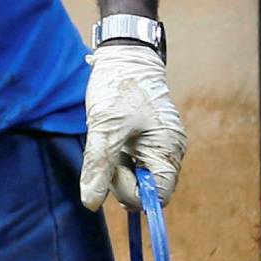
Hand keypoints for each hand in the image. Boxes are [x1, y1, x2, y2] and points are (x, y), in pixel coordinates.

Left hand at [81, 43, 185, 211]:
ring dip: (117, 165)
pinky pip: (131, 160)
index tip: (110, 176)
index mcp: (168, 150)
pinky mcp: (148, 139)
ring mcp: (159, 145)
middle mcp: (169, 151)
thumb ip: (99, 166)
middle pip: (145, 188)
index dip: (132, 195)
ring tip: (109, 136)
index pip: (158, 196)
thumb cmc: (118, 88)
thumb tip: (91, 203)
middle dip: (120, 177)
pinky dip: (118, 155)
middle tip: (107, 149)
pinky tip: (113, 135)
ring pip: (135, 175)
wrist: (124, 56)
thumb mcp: (104, 127)